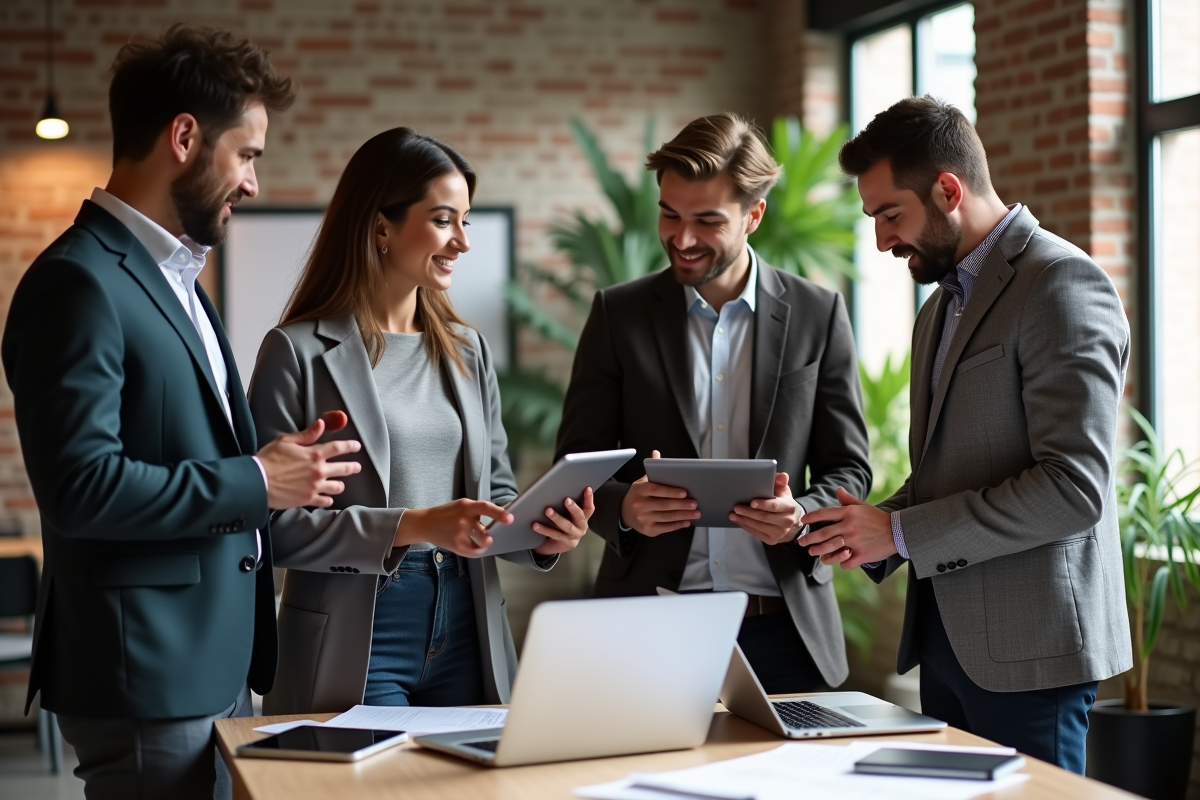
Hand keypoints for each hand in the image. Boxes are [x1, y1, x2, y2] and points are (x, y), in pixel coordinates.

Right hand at [257, 411, 361, 508]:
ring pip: (337, 487)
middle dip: (353, 467)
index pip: (339, 448)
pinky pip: (325, 501)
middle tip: (357, 467)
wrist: (257, 481)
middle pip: (344, 469)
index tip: (357, 446)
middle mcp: (319, 471)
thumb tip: (321, 424)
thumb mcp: (286, 441)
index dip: (350, 446)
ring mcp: (315, 486)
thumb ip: (307, 434)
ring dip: (340, 485)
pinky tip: (328, 498)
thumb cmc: (269, 459)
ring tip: (339, 484)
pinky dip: (328, 500)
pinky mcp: (308, 499)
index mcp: (314, 454)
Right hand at [394, 499, 513, 557]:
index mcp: (466, 506)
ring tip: (481, 538)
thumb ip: (477, 511)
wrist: (425, 523)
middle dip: (489, 535)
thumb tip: (498, 520)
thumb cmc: (447, 513)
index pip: (485, 508)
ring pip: (481, 543)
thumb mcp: (461, 505)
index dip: (499, 513)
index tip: (510, 519)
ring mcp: (459, 535)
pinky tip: (476, 545)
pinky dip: (478, 550)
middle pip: (484, 532)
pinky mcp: (456, 546)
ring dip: (484, 542)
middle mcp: (463, 520)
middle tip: (489, 534)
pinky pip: (474, 552)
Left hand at [533, 487, 594, 555]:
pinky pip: (555, 535)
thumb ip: (565, 507)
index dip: (589, 498)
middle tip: (566, 500)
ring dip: (557, 517)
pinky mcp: (566, 543)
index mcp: (583, 518)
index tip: (587, 488)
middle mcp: (581, 527)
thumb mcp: (565, 515)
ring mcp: (575, 536)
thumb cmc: (560, 526)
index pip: (589, 508)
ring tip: (548, 510)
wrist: (555, 546)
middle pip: (580, 516)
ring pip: (567, 526)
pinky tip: (535, 525)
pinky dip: (544, 529)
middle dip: (573, 508)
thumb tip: (555, 491)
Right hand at [620, 450, 699, 536]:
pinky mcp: (648, 530)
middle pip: (664, 505)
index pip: (656, 490)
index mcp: (639, 490)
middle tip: (695, 503)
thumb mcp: (643, 481)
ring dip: (683, 515)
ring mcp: (643, 519)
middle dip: (682, 505)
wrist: (624, 511)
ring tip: (696, 513)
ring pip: (667, 517)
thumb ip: (653, 469)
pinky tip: (687, 521)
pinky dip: (678, 525)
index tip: (685, 492)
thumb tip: (656, 453)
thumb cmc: (639, 494)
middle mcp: (640, 505)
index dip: (671, 492)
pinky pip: (666, 528)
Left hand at [731, 472, 802, 544]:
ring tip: (733, 514)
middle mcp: (787, 521)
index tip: (752, 502)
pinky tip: (739, 521)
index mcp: (789, 507)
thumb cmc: (783, 502)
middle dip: (748, 512)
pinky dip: (746, 526)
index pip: (774, 506)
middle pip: (763, 517)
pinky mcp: (772, 540)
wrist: (789, 520)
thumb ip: (781, 481)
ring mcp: (780, 532)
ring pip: (758, 526)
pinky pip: (756, 533)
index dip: (763, 504)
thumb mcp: (783, 490)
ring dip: (744, 520)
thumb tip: (781, 475)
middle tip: (736, 507)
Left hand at [798, 487, 896, 567]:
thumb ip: (848, 500)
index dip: (812, 518)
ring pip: (831, 548)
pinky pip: (845, 562)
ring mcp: (855, 542)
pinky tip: (838, 561)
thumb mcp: (863, 506)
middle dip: (810, 539)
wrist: (898, 531)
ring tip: (813, 552)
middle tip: (801, 542)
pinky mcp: (862, 555)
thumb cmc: (877, 518)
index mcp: (849, 513)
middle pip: (823, 533)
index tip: (803, 521)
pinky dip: (840, 562)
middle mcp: (850, 527)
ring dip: (819, 551)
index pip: (825, 514)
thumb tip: (838, 489)